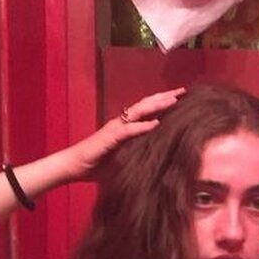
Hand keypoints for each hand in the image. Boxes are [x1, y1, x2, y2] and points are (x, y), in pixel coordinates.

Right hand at [65, 87, 185, 179]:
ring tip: (173, 101)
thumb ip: (139, 153)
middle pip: (146, 105)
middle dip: (164, 97)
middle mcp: (121, 123)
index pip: (147, 110)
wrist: (75, 167)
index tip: (181, 98)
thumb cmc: (99, 165)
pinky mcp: (109, 138)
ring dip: (156, 106)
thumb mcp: (126, 158)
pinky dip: (142, 127)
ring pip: (138, 112)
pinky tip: (155, 124)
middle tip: (183, 91)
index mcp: (126, 126)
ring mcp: (115, 128)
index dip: (163, 103)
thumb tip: (159, 160)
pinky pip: (128, 130)